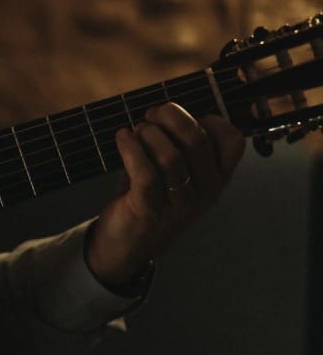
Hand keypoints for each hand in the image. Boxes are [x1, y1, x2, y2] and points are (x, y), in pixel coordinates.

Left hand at [86, 103, 245, 287]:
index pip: (233, 140)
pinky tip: (122, 137)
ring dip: (148, 134)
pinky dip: (130, 147)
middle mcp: (206, 191)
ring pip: (170, 156)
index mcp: (218, 178)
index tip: (180, 118)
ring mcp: (180, 203)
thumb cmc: (151, 198)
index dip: (207, 119)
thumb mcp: (176, 172)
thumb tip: (165, 110)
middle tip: (151, 116)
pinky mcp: (150, 210)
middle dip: (171, 117)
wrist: (127, 244)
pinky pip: (144, 171)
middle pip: (197, 141)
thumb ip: (179, 144)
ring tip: (136, 132)